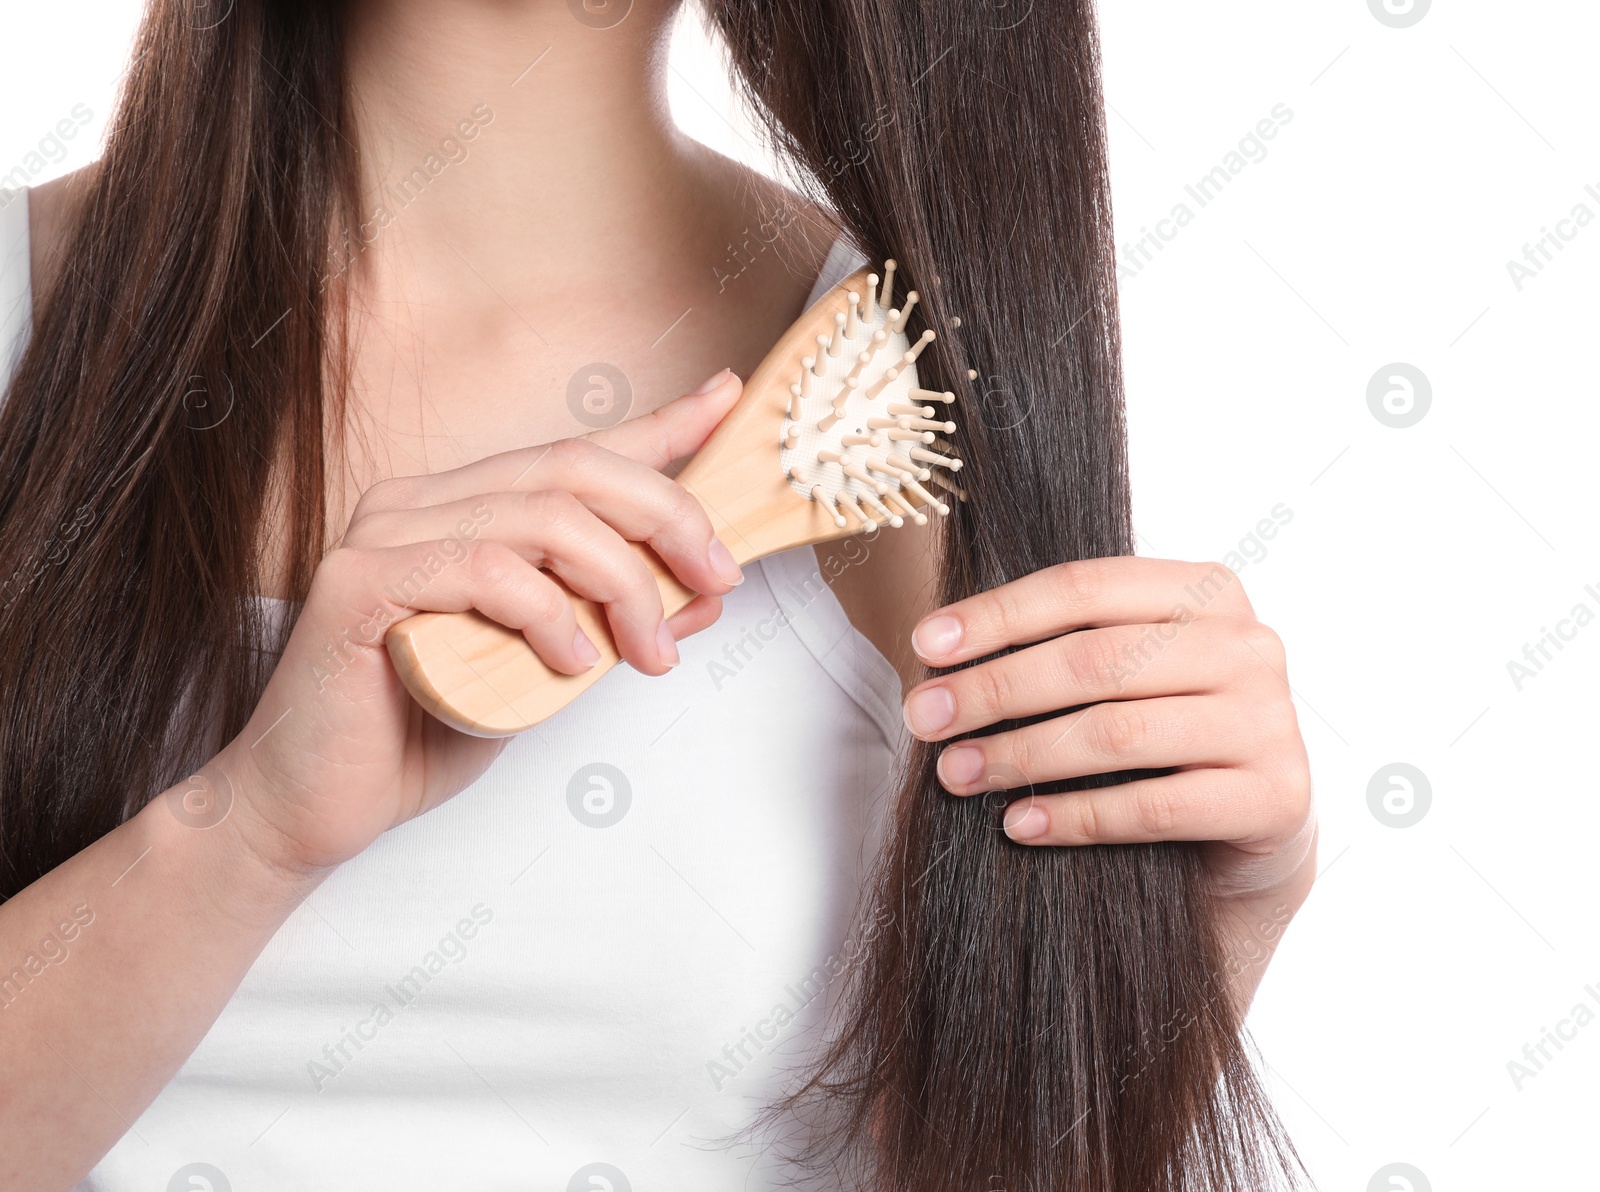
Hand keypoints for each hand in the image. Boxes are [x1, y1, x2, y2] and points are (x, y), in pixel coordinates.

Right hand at [212, 369, 746, 879]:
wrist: (314, 806)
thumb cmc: (421, 734)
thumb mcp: (550, 670)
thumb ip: (612, 623)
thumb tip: (701, 593)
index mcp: (464, 507)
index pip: (577, 450)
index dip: (659, 424)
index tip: (725, 399)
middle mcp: (422, 501)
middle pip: (573, 467)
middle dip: (666, 516)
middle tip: (715, 579)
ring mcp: (386, 533)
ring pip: (542, 515)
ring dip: (621, 583)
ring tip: (647, 652)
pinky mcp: (361, 582)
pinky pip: (485, 569)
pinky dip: (548, 614)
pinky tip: (570, 664)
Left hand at [899, 557, 1315, 997]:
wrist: (1253, 826)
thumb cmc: (1162, 735)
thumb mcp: (1120, 674)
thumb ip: (1056, 648)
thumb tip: (936, 661)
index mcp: (1205, 591)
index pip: (1085, 588)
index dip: (998, 615)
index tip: (924, 646)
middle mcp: (1247, 645)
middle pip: (1095, 659)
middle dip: (996, 688)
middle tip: (925, 719)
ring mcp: (1268, 721)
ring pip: (1120, 732)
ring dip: (1024, 753)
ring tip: (958, 773)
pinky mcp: (1275, 797)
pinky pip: (1155, 806)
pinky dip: (1077, 816)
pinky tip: (1020, 824)